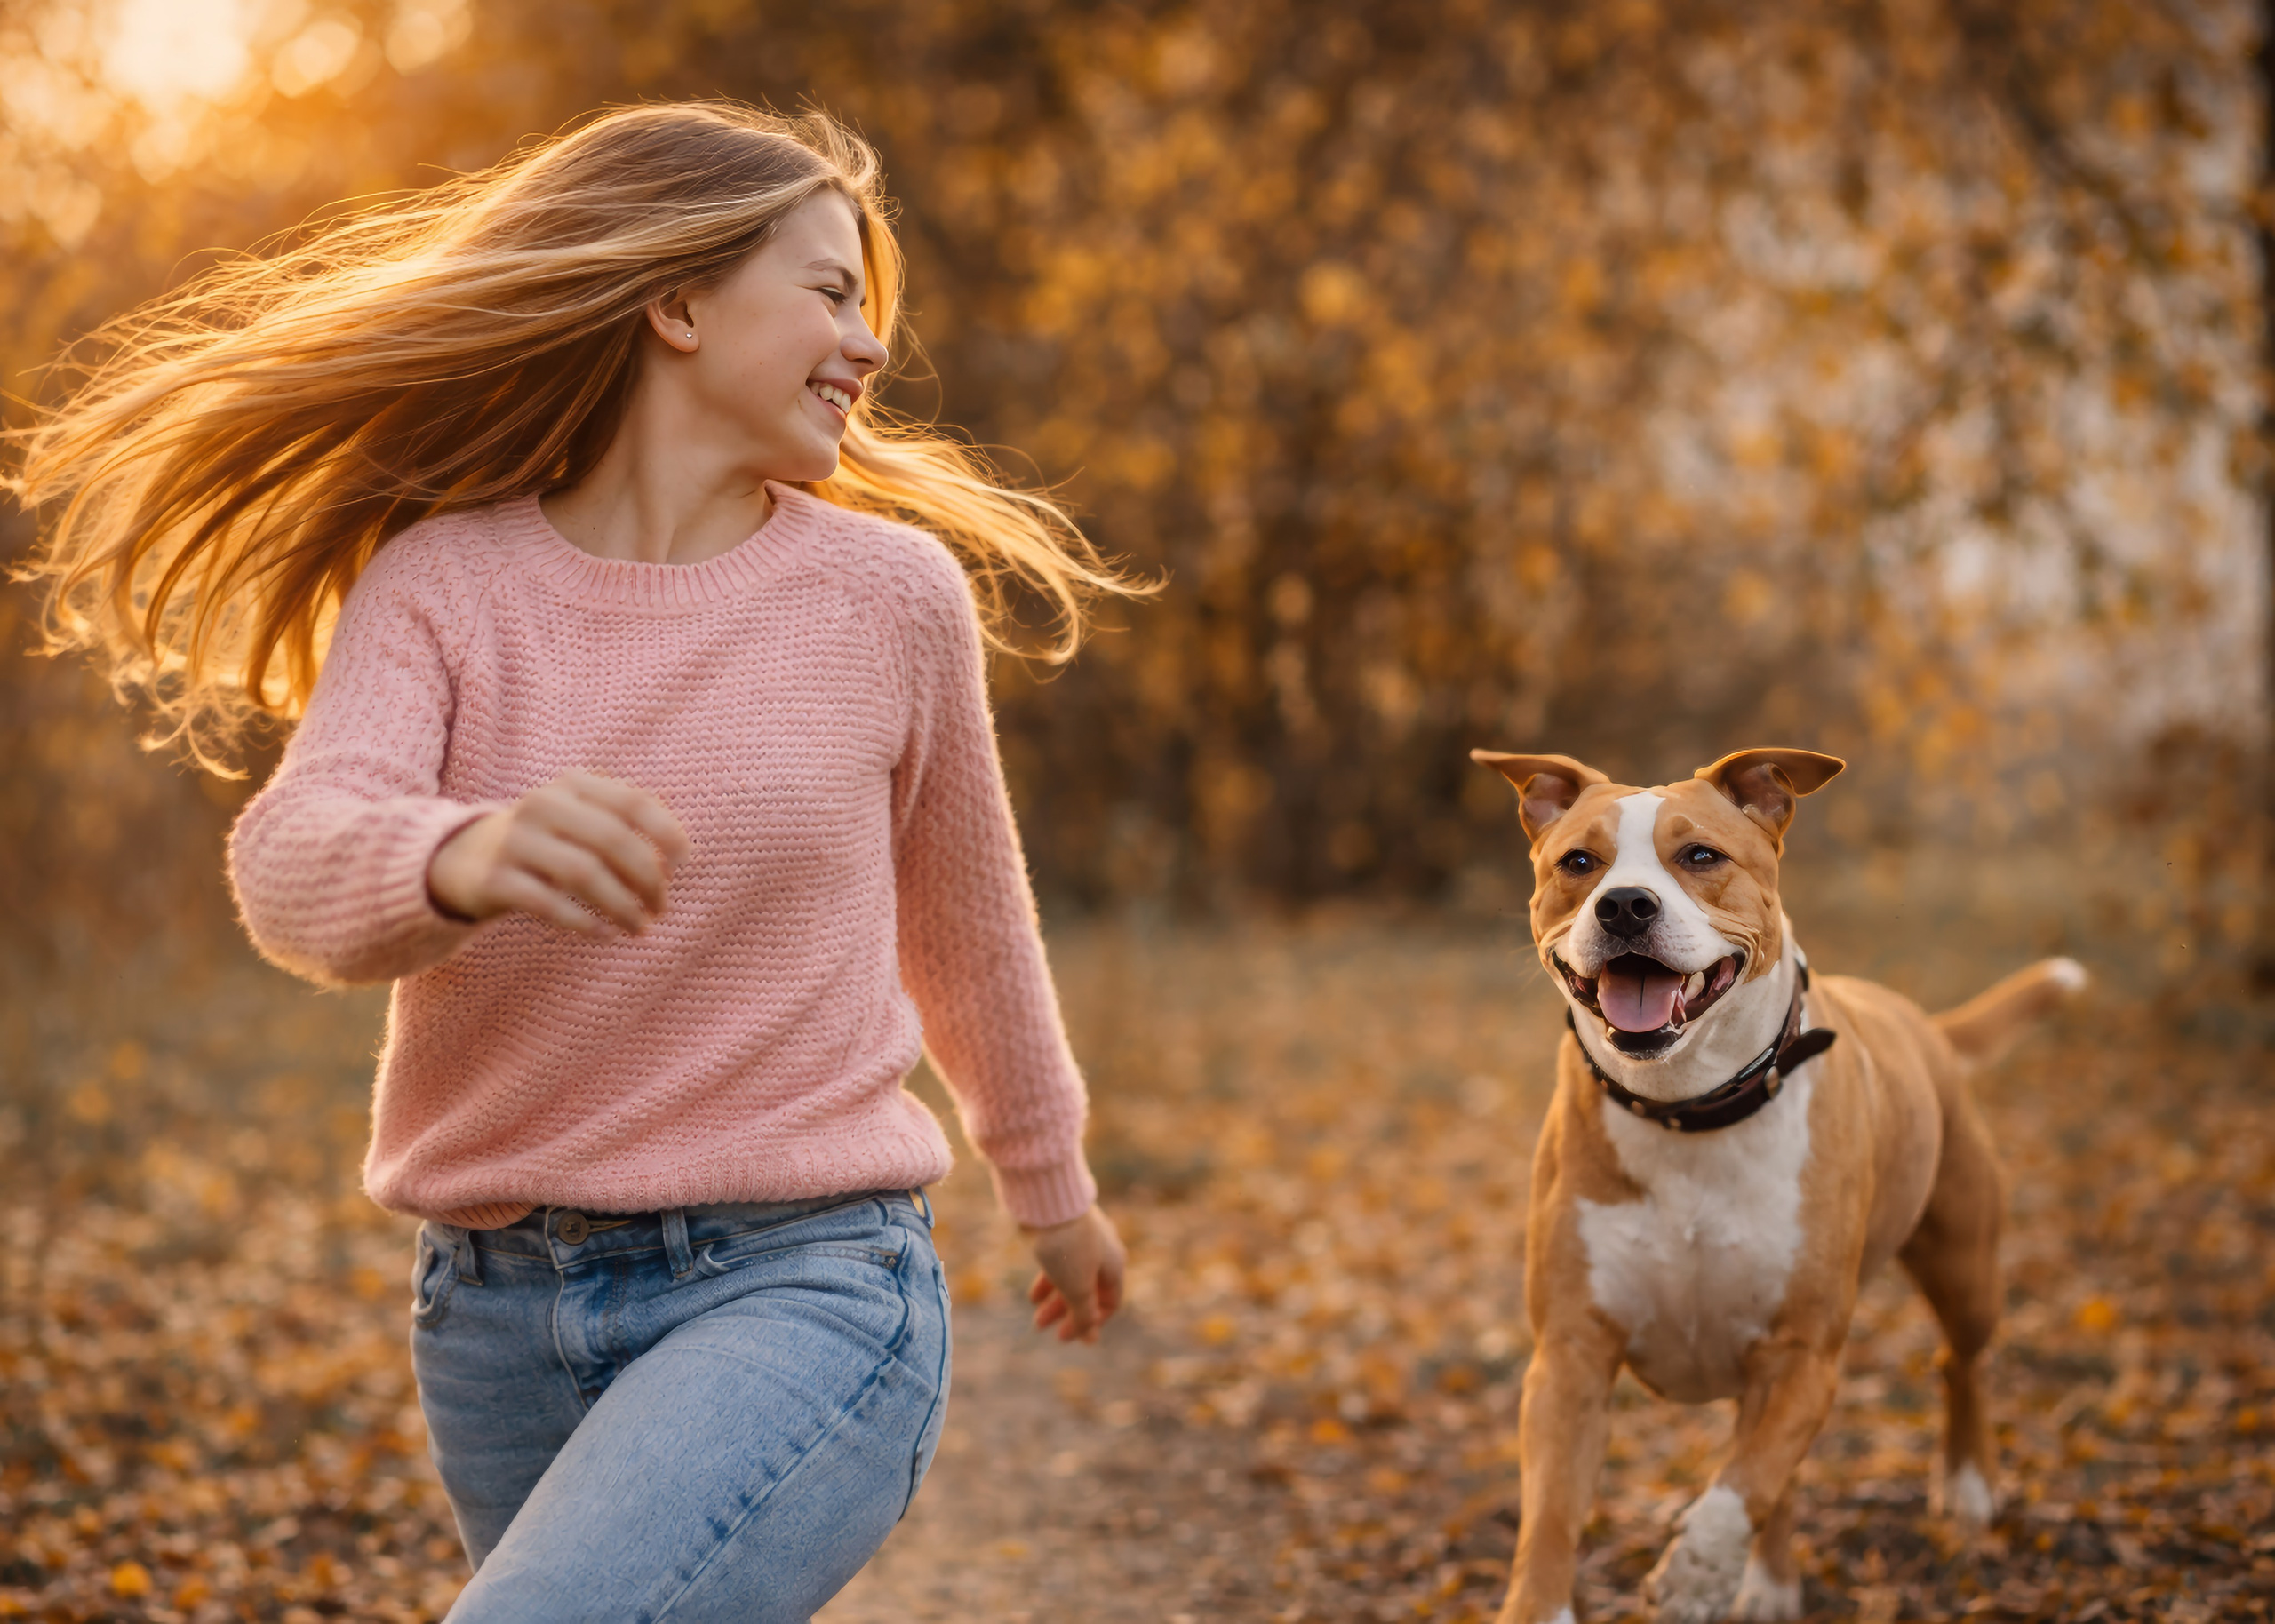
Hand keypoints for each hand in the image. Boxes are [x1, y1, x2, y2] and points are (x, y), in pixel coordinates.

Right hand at [427, 770, 689, 936]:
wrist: (459, 858)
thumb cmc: (544, 842)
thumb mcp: (578, 817)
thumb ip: (622, 824)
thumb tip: (676, 860)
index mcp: (573, 784)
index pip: (632, 802)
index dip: (666, 832)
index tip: (682, 864)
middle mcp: (543, 805)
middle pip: (613, 840)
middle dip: (647, 879)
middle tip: (661, 908)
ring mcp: (515, 841)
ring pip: (584, 874)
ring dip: (621, 906)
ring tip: (640, 928)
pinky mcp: (495, 879)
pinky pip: (549, 904)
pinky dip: (584, 923)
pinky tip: (604, 935)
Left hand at [1023, 1205, 1126, 1344]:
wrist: (1048, 1200)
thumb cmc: (1068, 1246)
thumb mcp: (1077, 1288)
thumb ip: (1084, 1315)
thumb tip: (1091, 1340)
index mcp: (1114, 1266)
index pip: (1110, 1303)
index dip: (1092, 1322)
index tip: (1070, 1335)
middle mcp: (1103, 1253)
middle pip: (1088, 1292)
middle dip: (1068, 1314)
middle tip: (1046, 1330)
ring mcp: (1082, 1241)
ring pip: (1071, 1278)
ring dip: (1054, 1301)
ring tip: (1036, 1319)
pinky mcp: (1062, 1232)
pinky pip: (1058, 1263)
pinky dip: (1048, 1282)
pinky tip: (1033, 1296)